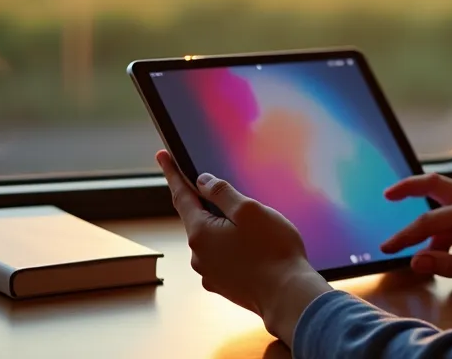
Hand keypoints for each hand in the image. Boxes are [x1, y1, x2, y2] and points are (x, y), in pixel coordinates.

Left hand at [156, 151, 331, 344]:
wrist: (288, 296)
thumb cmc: (273, 251)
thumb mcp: (249, 210)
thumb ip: (222, 192)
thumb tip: (202, 181)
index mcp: (200, 233)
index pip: (181, 195)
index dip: (172, 173)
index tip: (163, 156)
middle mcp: (199, 255)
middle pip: (198, 219)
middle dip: (211, 206)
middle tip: (234, 199)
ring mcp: (210, 273)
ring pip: (213, 240)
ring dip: (225, 230)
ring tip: (256, 230)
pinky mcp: (224, 286)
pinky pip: (223, 258)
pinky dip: (233, 249)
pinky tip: (255, 250)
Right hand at [380, 172, 451, 285]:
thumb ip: (447, 264)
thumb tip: (416, 262)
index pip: (428, 222)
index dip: (405, 237)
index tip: (387, 248)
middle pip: (432, 184)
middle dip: (407, 187)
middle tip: (387, 195)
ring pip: (441, 200)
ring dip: (426, 219)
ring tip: (410, 243)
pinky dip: (441, 231)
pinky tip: (436, 252)